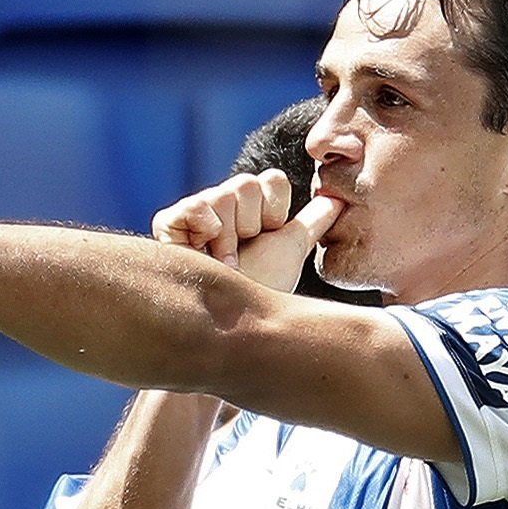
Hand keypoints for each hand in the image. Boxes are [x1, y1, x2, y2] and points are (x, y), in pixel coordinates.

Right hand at [152, 169, 341, 292]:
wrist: (230, 328)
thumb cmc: (259, 291)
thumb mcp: (291, 252)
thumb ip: (312, 224)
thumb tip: (338, 201)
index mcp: (251, 208)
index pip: (271, 180)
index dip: (275, 211)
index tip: (268, 237)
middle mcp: (222, 204)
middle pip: (247, 184)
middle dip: (251, 225)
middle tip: (243, 255)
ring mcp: (196, 212)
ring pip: (224, 196)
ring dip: (229, 239)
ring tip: (225, 264)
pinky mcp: (170, 222)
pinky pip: (195, 206)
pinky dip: (204, 229)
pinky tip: (202, 254)